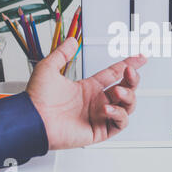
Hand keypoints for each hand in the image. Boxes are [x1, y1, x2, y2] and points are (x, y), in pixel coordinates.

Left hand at [26, 37, 146, 149]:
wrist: (31, 120)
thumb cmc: (37, 98)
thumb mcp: (49, 68)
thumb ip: (62, 53)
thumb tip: (72, 41)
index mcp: (88, 88)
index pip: (114, 74)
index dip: (128, 65)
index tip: (140, 57)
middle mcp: (96, 101)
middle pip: (127, 89)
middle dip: (132, 79)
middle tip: (130, 72)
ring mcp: (99, 116)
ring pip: (127, 106)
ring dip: (127, 97)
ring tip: (116, 91)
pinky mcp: (99, 131)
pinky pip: (119, 124)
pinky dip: (118, 115)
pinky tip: (107, 109)